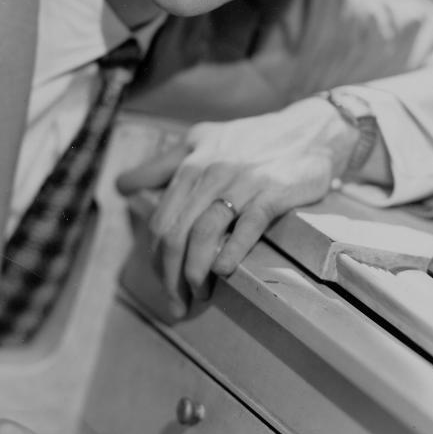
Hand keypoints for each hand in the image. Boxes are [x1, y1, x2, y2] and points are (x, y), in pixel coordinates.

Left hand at [116, 97, 357, 316]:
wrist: (311, 130)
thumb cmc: (252, 140)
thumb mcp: (201, 140)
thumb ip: (162, 165)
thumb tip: (120, 186)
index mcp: (190, 163)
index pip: (160, 221)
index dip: (155, 259)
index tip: (163, 283)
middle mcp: (211, 172)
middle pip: (176, 234)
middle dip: (170, 277)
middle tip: (177, 303)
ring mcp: (242, 182)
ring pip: (204, 234)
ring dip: (196, 274)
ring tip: (199, 297)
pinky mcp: (273, 192)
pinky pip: (246, 227)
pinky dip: (231, 254)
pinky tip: (223, 274)